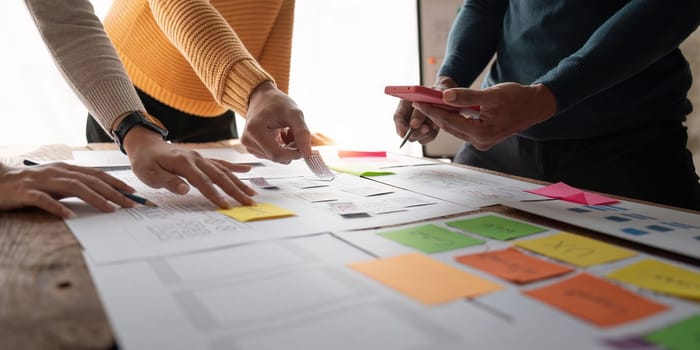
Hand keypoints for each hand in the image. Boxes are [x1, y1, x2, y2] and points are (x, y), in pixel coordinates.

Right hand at [0, 162, 136, 217]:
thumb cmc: (30, 184)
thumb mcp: (56, 181)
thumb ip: (75, 185)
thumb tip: (102, 194)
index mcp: (65, 168)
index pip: (96, 174)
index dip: (116, 182)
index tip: (133, 193)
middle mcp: (57, 171)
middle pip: (90, 180)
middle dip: (112, 192)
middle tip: (129, 204)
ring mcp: (42, 181)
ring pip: (73, 187)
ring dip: (94, 198)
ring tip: (110, 209)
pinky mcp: (26, 192)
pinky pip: (44, 199)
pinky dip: (58, 206)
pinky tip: (70, 215)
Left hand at [123, 127, 256, 207]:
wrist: (146, 145)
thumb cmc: (146, 162)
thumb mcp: (150, 174)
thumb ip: (168, 181)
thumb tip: (186, 189)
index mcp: (183, 163)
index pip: (203, 182)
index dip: (215, 194)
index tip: (226, 206)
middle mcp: (196, 159)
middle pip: (219, 176)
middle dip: (235, 190)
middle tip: (248, 202)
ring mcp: (200, 158)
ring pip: (223, 170)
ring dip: (238, 182)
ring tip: (252, 193)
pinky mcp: (202, 159)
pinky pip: (221, 163)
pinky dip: (234, 167)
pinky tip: (247, 170)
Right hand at [241, 81, 311, 162]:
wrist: (263, 98)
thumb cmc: (277, 103)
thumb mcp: (294, 113)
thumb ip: (302, 133)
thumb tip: (308, 154)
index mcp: (254, 131)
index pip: (277, 154)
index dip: (294, 154)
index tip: (304, 146)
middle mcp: (247, 141)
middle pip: (277, 158)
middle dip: (291, 150)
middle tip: (295, 134)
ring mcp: (249, 146)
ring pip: (276, 158)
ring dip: (287, 148)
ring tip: (287, 131)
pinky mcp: (252, 148)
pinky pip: (272, 155)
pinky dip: (281, 148)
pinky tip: (281, 136)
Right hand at [392, 76, 456, 144]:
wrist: (443, 94)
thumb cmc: (434, 93)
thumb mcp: (427, 97)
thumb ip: (419, 110)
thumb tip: (414, 124)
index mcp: (404, 105)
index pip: (398, 118)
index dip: (400, 127)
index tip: (403, 133)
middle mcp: (408, 116)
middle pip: (406, 131)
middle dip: (416, 131)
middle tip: (426, 128)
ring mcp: (416, 125)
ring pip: (417, 137)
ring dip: (426, 132)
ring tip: (434, 121)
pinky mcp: (425, 131)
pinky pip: (427, 138)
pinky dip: (432, 133)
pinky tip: (436, 125)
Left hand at [412, 82, 556, 150]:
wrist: (535, 106)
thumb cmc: (517, 98)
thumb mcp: (491, 95)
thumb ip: (467, 97)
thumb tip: (445, 97)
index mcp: (482, 133)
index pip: (450, 120)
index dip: (432, 110)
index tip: (418, 101)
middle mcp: (480, 141)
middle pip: (450, 126)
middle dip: (433, 113)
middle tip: (418, 101)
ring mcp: (482, 141)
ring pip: (455, 128)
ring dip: (442, 116)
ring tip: (427, 104)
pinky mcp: (483, 137)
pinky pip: (463, 128)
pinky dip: (453, 118)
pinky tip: (444, 109)